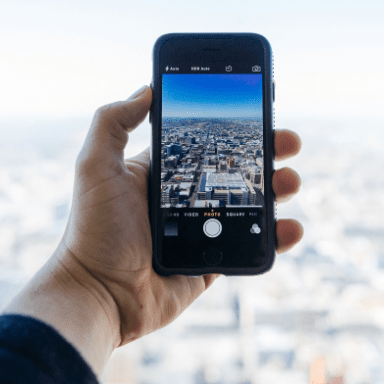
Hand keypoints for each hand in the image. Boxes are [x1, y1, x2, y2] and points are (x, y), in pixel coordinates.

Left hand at [7, 86, 302, 373]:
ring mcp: (201, 232)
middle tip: (288, 142)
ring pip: (251, 206)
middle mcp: (183, 200)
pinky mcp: (212, 264)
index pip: (205, 143)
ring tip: (290, 181)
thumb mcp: (95, 166)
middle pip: (236, 170)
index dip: (233, 127)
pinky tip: (290, 226)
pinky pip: (252, 247)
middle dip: (267, 152)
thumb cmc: (93, 231)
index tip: (260, 107)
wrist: (99, 295)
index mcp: (160, 174)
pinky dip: (277, 237)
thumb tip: (147, 89)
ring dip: (277, 189)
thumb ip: (112, 123)